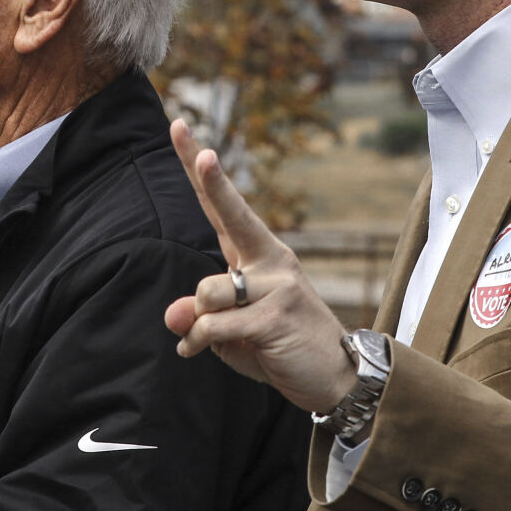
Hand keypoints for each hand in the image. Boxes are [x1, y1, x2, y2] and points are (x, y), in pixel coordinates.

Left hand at [163, 119, 355, 413]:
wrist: (336, 381)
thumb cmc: (280, 349)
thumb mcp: (231, 334)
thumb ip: (201, 318)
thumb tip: (174, 315)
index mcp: (258, 256)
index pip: (224, 208)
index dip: (201, 172)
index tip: (180, 130)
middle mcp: (271, 260)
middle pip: (229, 214)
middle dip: (209, 178)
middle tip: (192, 140)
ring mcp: (277, 284)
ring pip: (207, 292)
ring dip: (198, 325)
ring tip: (217, 342)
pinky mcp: (276, 314)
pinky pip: (214, 324)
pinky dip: (200, 342)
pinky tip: (201, 352)